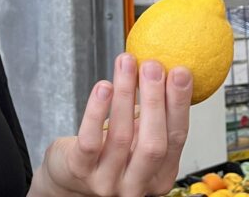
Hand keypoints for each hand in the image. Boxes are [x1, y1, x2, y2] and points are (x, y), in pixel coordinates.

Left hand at [34, 53, 191, 196]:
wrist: (68, 176)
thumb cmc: (107, 151)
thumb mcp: (137, 138)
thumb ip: (153, 115)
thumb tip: (166, 69)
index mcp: (160, 175)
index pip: (176, 138)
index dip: (179, 104)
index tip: (180, 72)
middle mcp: (137, 184)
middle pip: (153, 144)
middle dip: (155, 100)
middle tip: (153, 66)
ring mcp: (107, 181)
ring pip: (121, 137)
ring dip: (125, 94)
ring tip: (126, 63)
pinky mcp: (80, 170)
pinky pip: (90, 139)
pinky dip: (97, 110)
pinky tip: (103, 86)